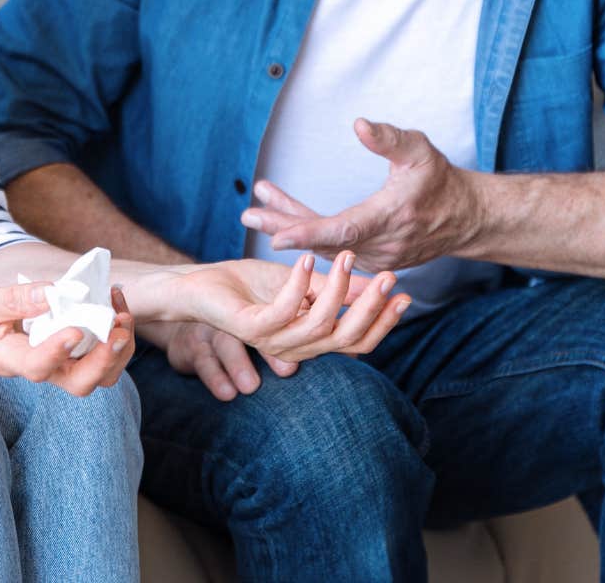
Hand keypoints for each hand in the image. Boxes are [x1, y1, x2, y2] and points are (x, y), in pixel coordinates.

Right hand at [0, 281, 134, 396]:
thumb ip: (14, 299)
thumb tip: (53, 293)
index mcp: (7, 359)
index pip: (36, 367)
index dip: (57, 353)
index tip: (75, 330)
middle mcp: (37, 369)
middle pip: (78, 383)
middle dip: (103, 360)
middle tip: (117, 329)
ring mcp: (57, 364)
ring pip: (97, 375)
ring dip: (117, 349)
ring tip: (122, 315)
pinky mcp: (69, 353)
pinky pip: (100, 354)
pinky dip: (114, 333)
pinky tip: (114, 303)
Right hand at [139, 321, 301, 401]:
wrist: (179, 319)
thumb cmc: (226, 325)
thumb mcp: (250, 323)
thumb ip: (287, 336)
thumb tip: (325, 356)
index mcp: (256, 317)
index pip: (279, 323)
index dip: (296, 336)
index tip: (311, 355)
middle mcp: (236, 323)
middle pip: (255, 335)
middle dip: (273, 354)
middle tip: (289, 370)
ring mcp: (212, 333)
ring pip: (226, 346)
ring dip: (240, 366)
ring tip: (250, 387)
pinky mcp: (190, 347)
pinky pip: (203, 362)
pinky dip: (215, 378)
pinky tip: (227, 394)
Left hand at [170, 251, 410, 363]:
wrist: (201, 286)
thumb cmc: (249, 286)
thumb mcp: (302, 282)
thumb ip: (336, 288)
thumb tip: (377, 285)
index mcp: (310, 340)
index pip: (358, 341)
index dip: (383, 321)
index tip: (404, 294)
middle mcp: (295, 347)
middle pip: (347, 338)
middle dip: (372, 307)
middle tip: (389, 275)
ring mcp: (273, 341)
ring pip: (321, 325)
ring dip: (338, 288)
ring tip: (347, 256)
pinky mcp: (252, 328)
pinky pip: (285, 311)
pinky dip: (300, 284)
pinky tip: (309, 259)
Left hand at [242, 119, 481, 273]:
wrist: (464, 218)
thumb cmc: (439, 179)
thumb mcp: (419, 150)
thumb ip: (389, 138)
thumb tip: (359, 124)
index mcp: (389, 219)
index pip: (342, 231)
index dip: (307, 233)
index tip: (275, 235)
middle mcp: (380, 246)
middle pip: (323, 241)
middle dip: (283, 227)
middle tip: (248, 214)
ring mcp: (375, 258)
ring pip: (324, 246)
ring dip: (291, 227)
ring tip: (257, 209)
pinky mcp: (370, 261)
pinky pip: (333, 249)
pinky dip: (309, 234)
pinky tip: (285, 218)